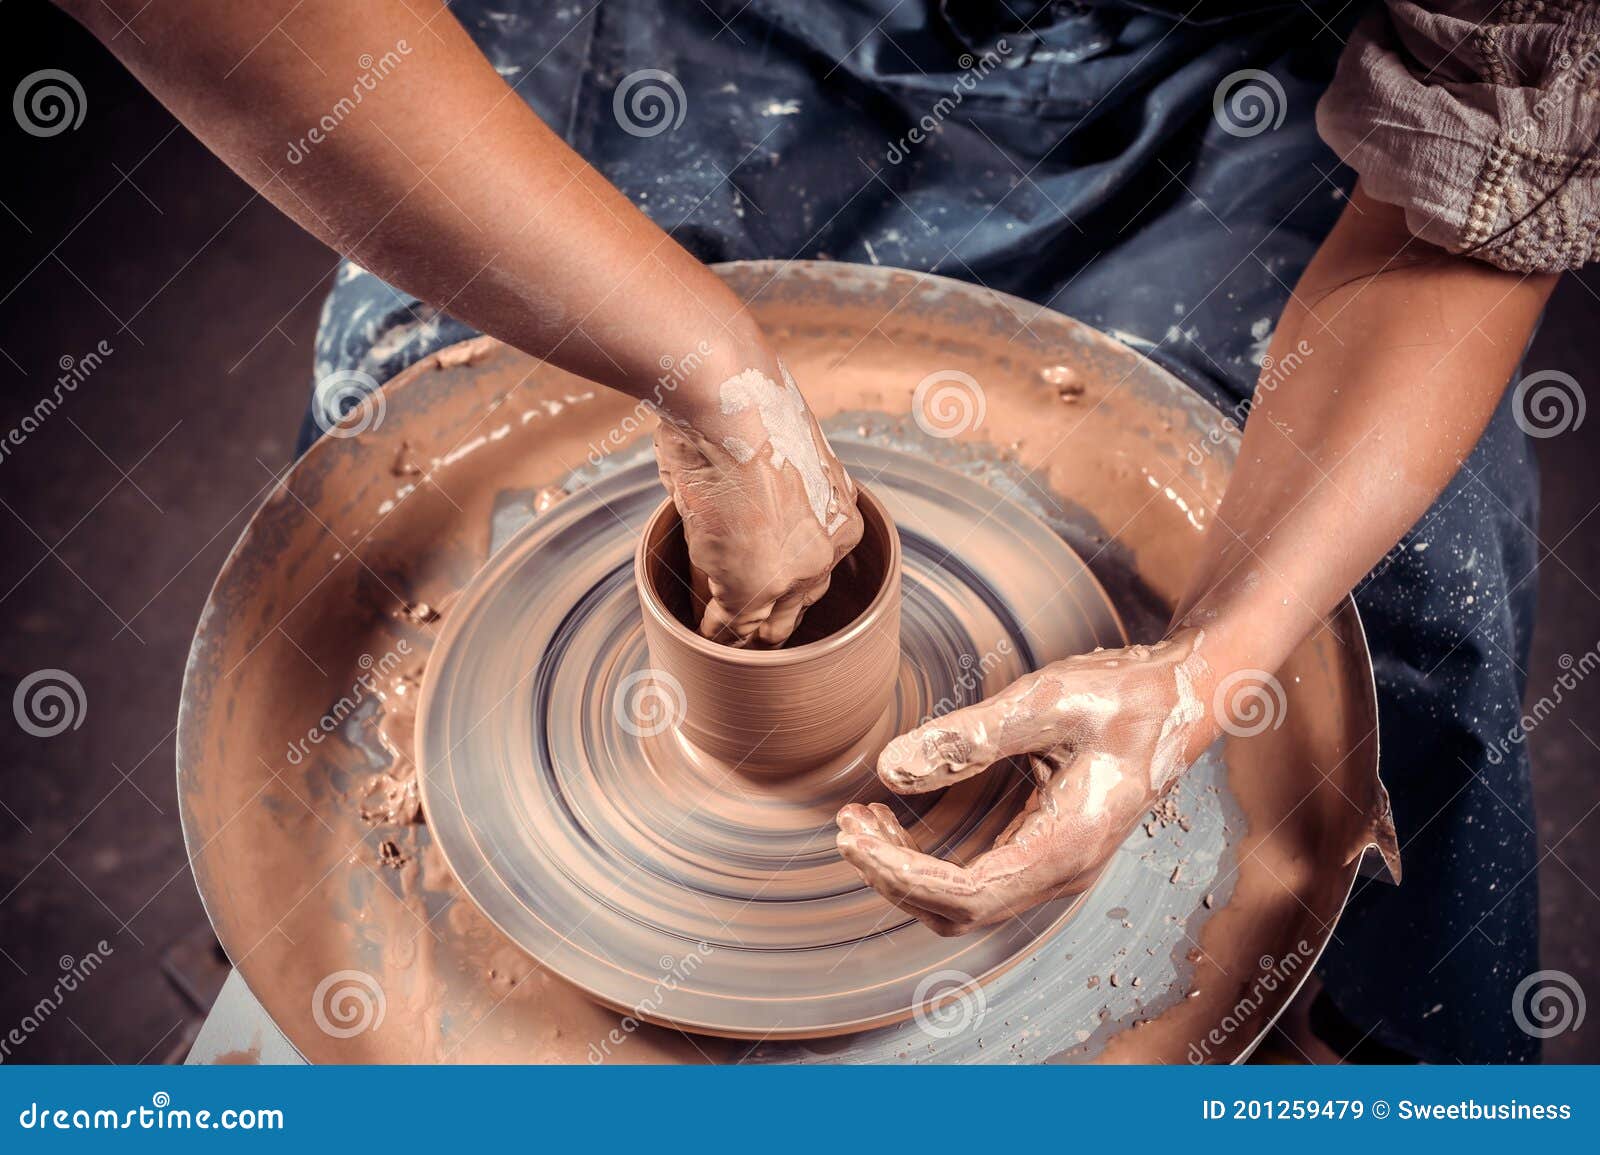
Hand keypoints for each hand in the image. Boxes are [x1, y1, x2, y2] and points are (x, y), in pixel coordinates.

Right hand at [654, 358, 861, 647]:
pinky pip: (729, 627)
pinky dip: (711, 631)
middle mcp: (827, 551)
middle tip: (747, 628)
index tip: (767, 590)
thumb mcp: (778, 450)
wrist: (730, 399)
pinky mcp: (752, 588)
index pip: (817, 570)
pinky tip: (699, 630)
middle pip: (800, 606)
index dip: (788, 584)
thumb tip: (742, 500)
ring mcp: (793, 575)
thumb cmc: (745, 406)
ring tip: (721, 641)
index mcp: (840, 516)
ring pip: (767, 627)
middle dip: (772, 617)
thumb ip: (773, 486)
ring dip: (742, 635)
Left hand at [835, 631, 1216, 934]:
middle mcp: (1061, 870)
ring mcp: (1052, 864)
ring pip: (962, 902)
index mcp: (1068, 845)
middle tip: (845, 825)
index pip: (966, 894)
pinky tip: (894, 819)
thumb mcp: (1049, 701)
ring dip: (904, 871)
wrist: (1182, 697)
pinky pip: (973, 877)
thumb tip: (890, 766)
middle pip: (957, 911)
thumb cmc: (1127, 695)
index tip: (853, 835)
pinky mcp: (1041, 847)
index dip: (901, 874)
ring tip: (859, 820)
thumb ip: (969, 735)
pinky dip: (925, 859)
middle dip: (892, 876)